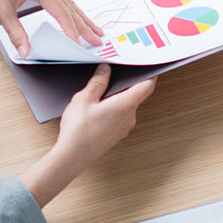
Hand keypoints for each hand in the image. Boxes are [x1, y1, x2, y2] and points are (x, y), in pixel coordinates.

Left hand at [0, 0, 100, 55]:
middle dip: (84, 25)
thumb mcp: (1, 12)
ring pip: (68, 0)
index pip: (61, 12)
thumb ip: (16, 34)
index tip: (80, 43)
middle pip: (70, 6)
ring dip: (80, 16)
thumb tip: (26, 50)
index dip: (71, 30)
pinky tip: (75, 16)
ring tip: (93, 29)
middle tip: (97, 39)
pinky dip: (69, 8)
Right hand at [23, 65, 154, 204]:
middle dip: (126, 84)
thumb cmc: (79, 130)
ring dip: (117, 98)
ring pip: (127, 107)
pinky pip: (120, 117)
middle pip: (136, 95)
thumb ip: (98, 82)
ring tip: (100, 93)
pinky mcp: (117, 135)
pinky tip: (97, 109)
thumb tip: (105, 69)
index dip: (149, 73)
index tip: (147, 65)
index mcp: (125, 105)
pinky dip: (113, 109)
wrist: (72, 157)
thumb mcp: (85, 99)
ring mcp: (124, 128)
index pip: (147, 86)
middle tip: (114, 74)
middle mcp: (129, 117)